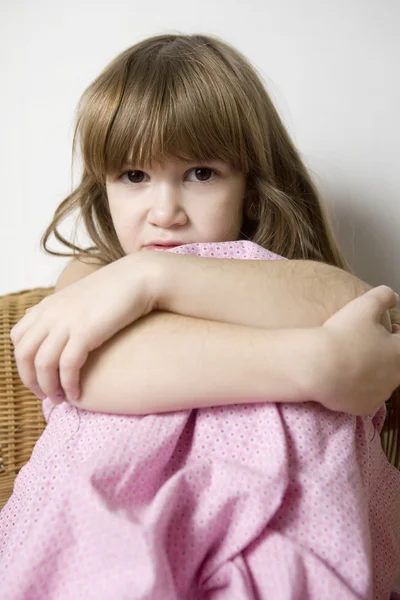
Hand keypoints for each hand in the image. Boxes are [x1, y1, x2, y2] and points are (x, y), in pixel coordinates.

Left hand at [10, 253, 157, 403]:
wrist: (139, 278)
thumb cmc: (113, 289)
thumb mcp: (77, 296)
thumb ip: (56, 308)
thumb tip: (35, 314)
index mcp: (47, 306)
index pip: (17, 338)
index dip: (23, 362)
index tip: (38, 376)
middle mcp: (51, 313)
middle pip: (24, 354)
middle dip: (30, 380)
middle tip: (45, 395)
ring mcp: (66, 322)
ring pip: (42, 364)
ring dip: (48, 387)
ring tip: (60, 399)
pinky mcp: (85, 332)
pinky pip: (67, 366)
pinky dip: (69, 384)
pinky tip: (77, 394)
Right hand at [316, 285, 399, 415]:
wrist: (318, 367)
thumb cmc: (342, 334)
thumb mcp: (364, 305)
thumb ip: (383, 296)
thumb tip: (394, 297)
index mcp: (399, 352)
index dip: (397, 333)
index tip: (389, 329)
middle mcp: (395, 376)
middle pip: (396, 364)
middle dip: (386, 354)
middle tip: (367, 345)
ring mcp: (380, 395)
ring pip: (382, 382)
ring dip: (374, 372)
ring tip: (353, 363)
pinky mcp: (364, 408)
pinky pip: (366, 398)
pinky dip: (360, 390)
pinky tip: (346, 381)